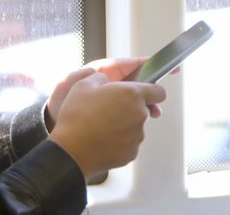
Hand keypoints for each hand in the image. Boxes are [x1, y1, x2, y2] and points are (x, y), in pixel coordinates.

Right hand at [47, 72, 166, 178]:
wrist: (71, 151)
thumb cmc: (77, 116)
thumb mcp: (84, 84)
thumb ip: (101, 77)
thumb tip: (105, 80)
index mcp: (132, 94)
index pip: (158, 91)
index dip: (151, 90)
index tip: (143, 93)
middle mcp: (140, 115)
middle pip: (144, 109)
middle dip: (130, 108)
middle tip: (109, 109)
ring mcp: (137, 136)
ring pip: (135, 127)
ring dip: (124, 125)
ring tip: (101, 126)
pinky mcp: (131, 153)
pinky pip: (128, 143)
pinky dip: (119, 141)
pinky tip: (102, 139)